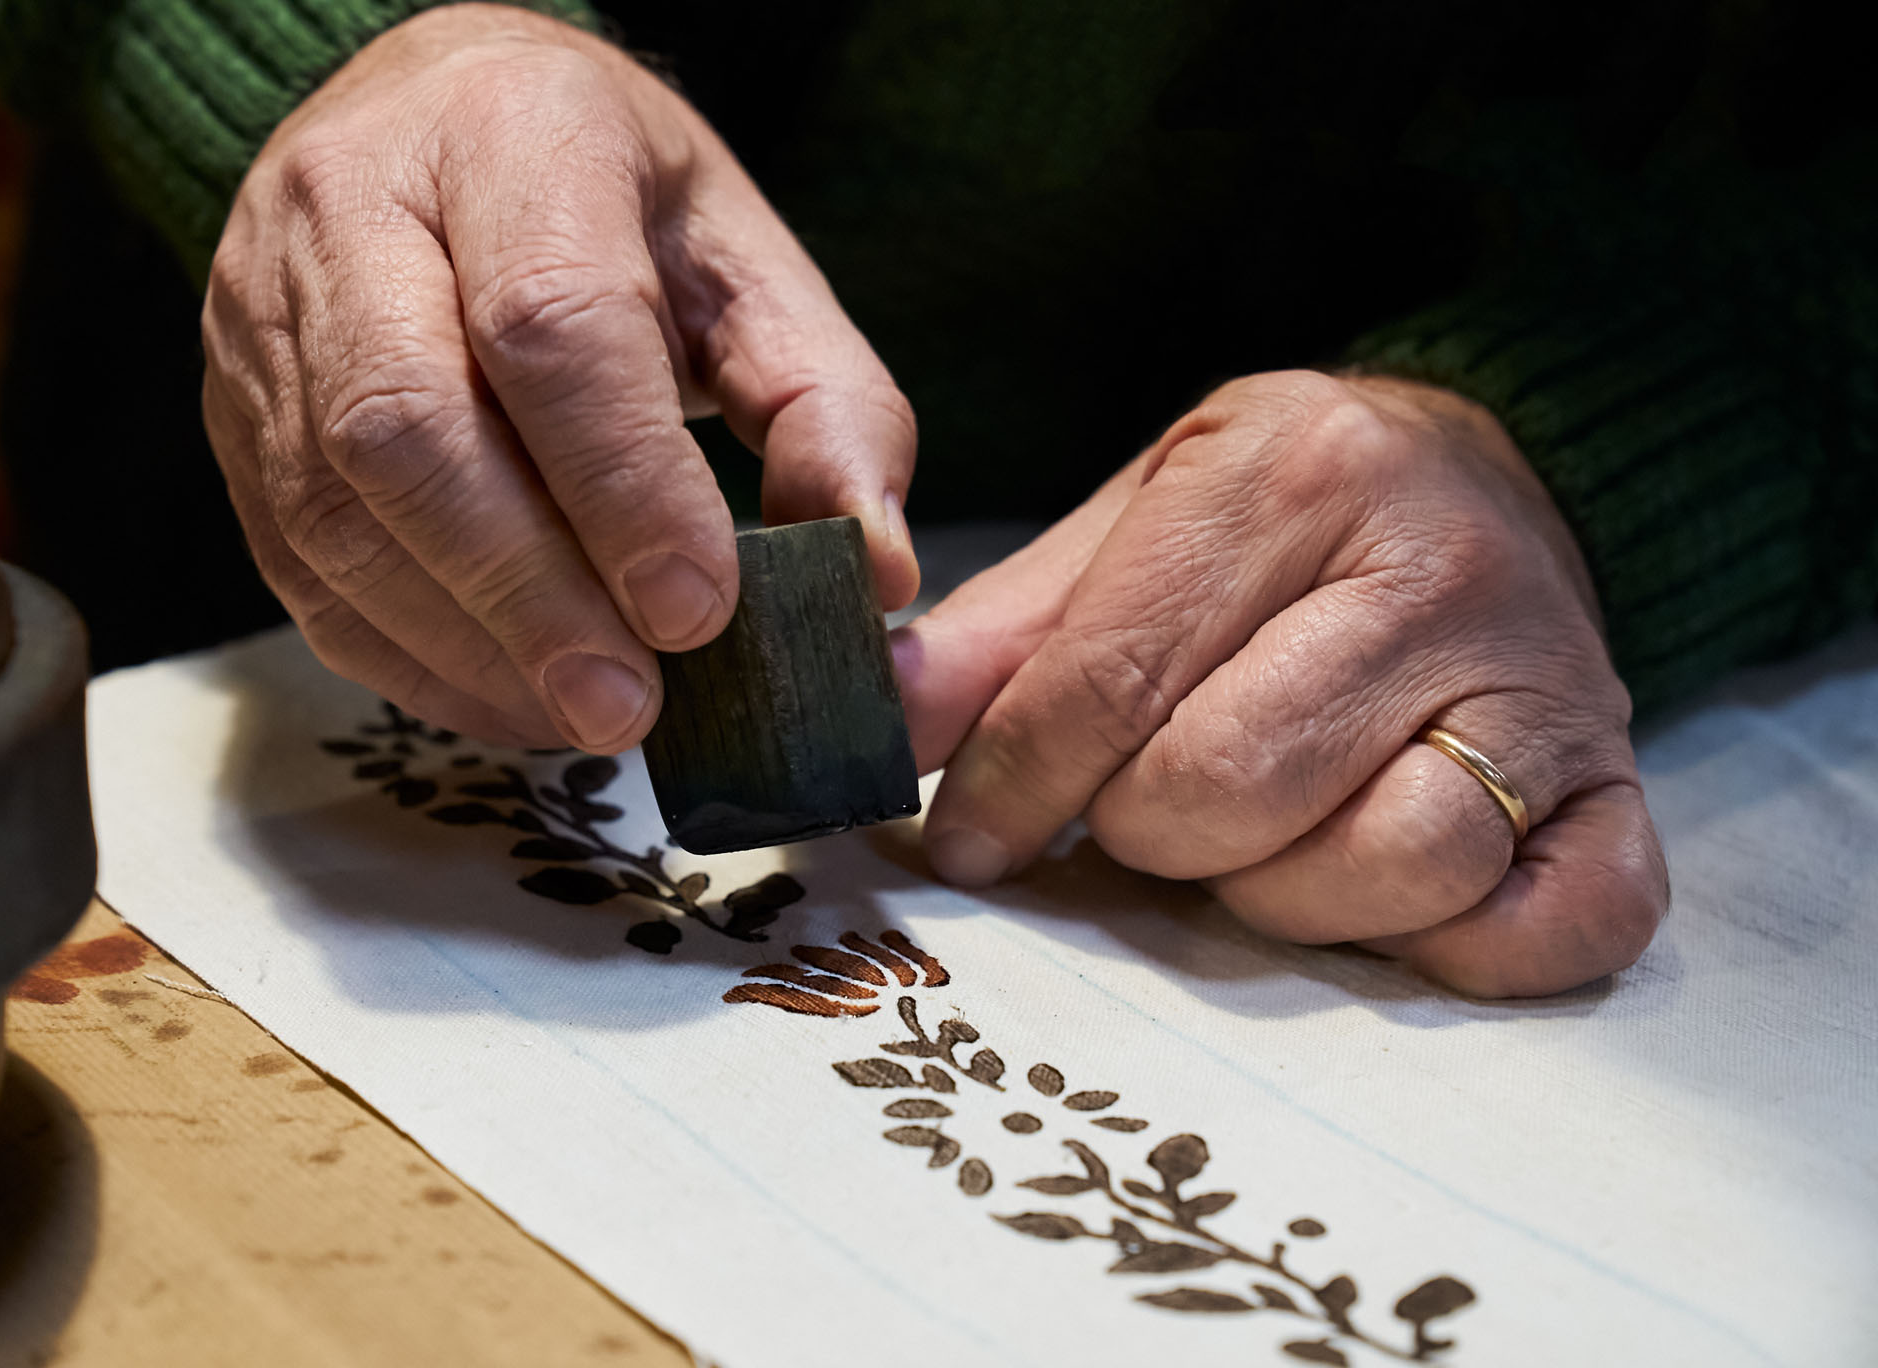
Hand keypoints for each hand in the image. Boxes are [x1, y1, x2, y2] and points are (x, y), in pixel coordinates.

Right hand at [200, 4, 916, 750]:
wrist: (443, 113)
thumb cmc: (613, 196)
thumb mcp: (749, 261)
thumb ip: (827, 405)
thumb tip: (871, 571)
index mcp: (510, 133)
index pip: (548, 324)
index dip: (624, 487)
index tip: (699, 611)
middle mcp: (352, 205)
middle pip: (408, 426)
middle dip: (529, 593)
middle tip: (632, 703)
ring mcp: (265, 312)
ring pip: (330, 508)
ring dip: (463, 641)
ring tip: (583, 714)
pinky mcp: (229, 408)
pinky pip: (295, 562)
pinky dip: (405, 653)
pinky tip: (507, 695)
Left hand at [893, 371, 1666, 997]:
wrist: (1499, 475)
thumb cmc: (1286, 517)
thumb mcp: (1142, 521)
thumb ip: (1012, 630)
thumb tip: (884, 721)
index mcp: (1295, 474)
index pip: (1109, 680)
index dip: (1014, 786)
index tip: (969, 846)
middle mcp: (1434, 570)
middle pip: (1229, 788)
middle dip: (1150, 832)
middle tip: (1151, 810)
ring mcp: (1546, 683)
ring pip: (1382, 866)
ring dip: (1283, 894)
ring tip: (1260, 842)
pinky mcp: (1622, 786)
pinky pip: (1553, 927)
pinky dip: (1458, 950)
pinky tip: (1391, 898)